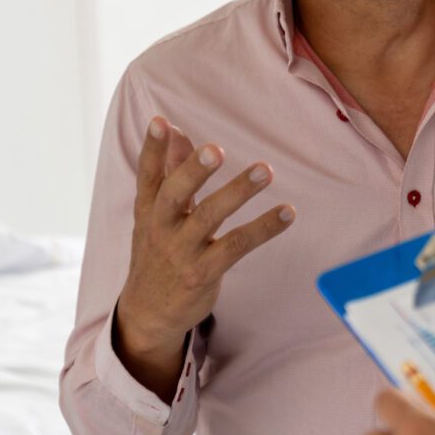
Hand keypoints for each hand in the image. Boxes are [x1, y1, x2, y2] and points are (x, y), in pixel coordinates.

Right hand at [115, 115, 295, 398]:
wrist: (148, 313)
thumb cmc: (158, 252)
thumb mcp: (155, 214)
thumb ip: (169, 172)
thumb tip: (176, 131)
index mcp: (149, 210)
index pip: (148, 175)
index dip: (153, 149)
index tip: (160, 121)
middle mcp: (161, 228)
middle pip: (175, 194)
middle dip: (194, 171)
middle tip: (216, 148)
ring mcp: (182, 251)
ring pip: (210, 217)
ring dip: (238, 192)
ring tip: (266, 170)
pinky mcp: (203, 273)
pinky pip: (237, 246)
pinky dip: (264, 228)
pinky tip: (287, 213)